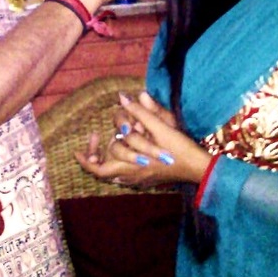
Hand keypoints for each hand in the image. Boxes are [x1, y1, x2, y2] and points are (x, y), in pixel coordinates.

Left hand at [76, 91, 211, 187]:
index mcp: (131, 166)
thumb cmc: (181, 148)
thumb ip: (141, 112)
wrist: (200, 168)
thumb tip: (123, 96)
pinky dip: (120, 161)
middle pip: (104, 171)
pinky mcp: (148, 180)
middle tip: (97, 136)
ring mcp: (140, 180)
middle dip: (98, 152)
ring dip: (109, 156)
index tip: (76, 149)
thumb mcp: (162, 126)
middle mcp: (132, 176)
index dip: (86, 159)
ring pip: (114, 172)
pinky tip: (126, 149)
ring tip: (111, 138)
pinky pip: (125, 174)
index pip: (99, 168)